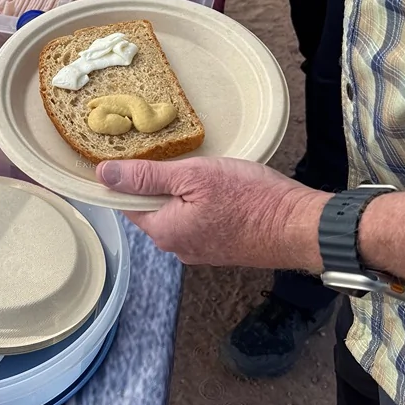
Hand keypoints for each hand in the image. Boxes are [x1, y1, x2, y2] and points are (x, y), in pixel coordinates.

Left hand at [96, 156, 328, 270]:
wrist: (300, 226)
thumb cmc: (250, 199)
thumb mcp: (193, 176)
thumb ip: (146, 176)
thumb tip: (104, 174)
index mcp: (164, 232)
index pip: (127, 203)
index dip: (130, 177)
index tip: (141, 154)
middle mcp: (179, 248)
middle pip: (154, 208)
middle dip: (162, 183)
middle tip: (182, 157)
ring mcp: (202, 250)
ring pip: (179, 213)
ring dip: (186, 192)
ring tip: (206, 171)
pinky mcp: (223, 247)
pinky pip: (201, 221)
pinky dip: (205, 203)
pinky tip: (222, 188)